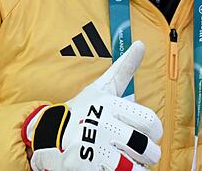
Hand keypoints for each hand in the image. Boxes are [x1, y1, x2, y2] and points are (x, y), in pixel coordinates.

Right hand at [24, 41, 161, 170]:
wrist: (46, 134)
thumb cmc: (80, 110)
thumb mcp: (101, 88)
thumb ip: (123, 69)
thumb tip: (141, 44)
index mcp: (110, 104)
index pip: (149, 121)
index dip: (155, 132)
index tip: (152, 135)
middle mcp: (102, 124)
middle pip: (144, 146)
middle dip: (148, 154)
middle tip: (142, 154)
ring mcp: (92, 146)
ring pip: (133, 167)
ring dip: (136, 168)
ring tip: (129, 164)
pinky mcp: (83, 165)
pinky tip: (115, 169)